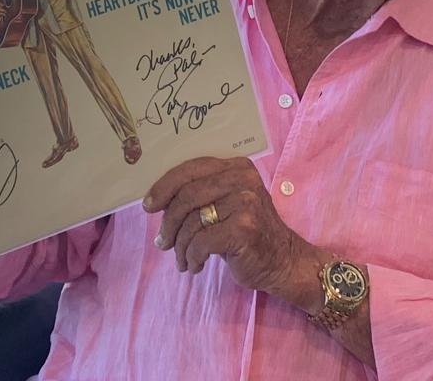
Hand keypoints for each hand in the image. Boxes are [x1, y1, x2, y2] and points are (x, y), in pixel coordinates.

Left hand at [143, 157, 326, 309]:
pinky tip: (195, 265)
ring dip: (180, 246)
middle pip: (187, 195)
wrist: (283, 261)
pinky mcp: (244, 229)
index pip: (191, 168)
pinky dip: (192, 257)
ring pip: (191, 222)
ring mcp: (246, 203)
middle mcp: (243, 180)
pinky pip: (201, 242)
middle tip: (162, 241)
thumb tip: (156, 200)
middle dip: (168, 222)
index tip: (149, 205)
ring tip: (182, 259)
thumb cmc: (248, 233)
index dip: (164, 186)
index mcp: (237, 167)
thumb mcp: (228, 203)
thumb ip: (201, 193)